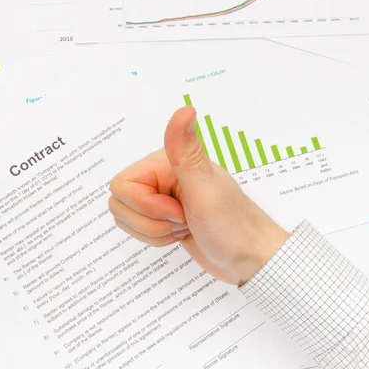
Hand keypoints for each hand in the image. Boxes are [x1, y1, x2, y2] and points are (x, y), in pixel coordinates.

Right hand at [108, 106, 288, 285]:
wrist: (248, 258)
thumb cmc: (233, 225)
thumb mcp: (206, 189)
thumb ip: (186, 152)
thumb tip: (185, 110)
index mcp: (166, 162)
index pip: (121, 185)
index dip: (145, 205)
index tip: (177, 209)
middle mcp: (160, 176)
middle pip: (120, 203)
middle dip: (151, 222)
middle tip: (183, 218)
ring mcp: (160, 197)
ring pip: (126, 218)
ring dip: (154, 232)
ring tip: (184, 226)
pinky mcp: (161, 216)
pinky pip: (136, 229)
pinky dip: (156, 239)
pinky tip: (181, 233)